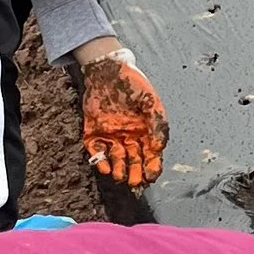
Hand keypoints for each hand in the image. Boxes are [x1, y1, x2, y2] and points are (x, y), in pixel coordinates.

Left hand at [78, 54, 167, 187]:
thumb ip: (158, 124)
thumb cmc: (133, 83)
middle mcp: (129, 136)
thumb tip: (159, 147)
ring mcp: (111, 136)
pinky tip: (105, 167)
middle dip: (135, 174)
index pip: (150, 155)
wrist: (108, 70)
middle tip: (135, 183)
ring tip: (120, 176)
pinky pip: (97, 151)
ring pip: (116, 160)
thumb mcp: (151, 101)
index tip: (151, 176)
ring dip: (119, 170)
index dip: (152, 167)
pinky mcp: (94, 133)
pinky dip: (100, 161)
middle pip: (134, 162)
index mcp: (145, 131)